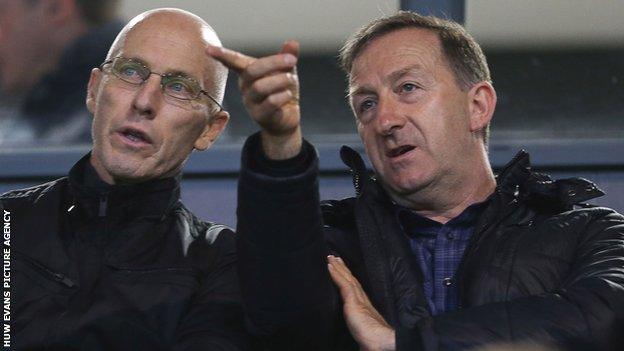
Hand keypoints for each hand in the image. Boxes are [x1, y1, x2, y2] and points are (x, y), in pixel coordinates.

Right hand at [206, 41, 301, 159]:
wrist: (287, 119)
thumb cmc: (283, 92)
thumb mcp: (287, 72)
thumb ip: (288, 57)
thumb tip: (293, 43)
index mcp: (248, 73)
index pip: (234, 62)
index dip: (222, 55)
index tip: (208, 49)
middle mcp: (245, 87)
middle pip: (251, 71)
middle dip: (273, 62)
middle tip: (291, 60)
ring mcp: (250, 102)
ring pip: (261, 87)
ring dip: (281, 80)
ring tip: (291, 80)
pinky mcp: (260, 116)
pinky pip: (270, 102)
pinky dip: (283, 95)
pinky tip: (288, 95)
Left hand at [327, 255, 395, 350]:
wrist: (380, 340)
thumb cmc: (373, 340)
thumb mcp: (364, 332)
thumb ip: (361, 330)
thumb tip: (361, 341)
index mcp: (364, 306)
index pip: (355, 289)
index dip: (349, 279)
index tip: (343, 270)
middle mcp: (362, 299)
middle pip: (351, 280)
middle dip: (344, 269)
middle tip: (336, 257)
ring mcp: (358, 298)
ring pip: (347, 278)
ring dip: (339, 267)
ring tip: (331, 257)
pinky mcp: (352, 300)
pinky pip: (343, 283)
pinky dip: (336, 273)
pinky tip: (330, 266)